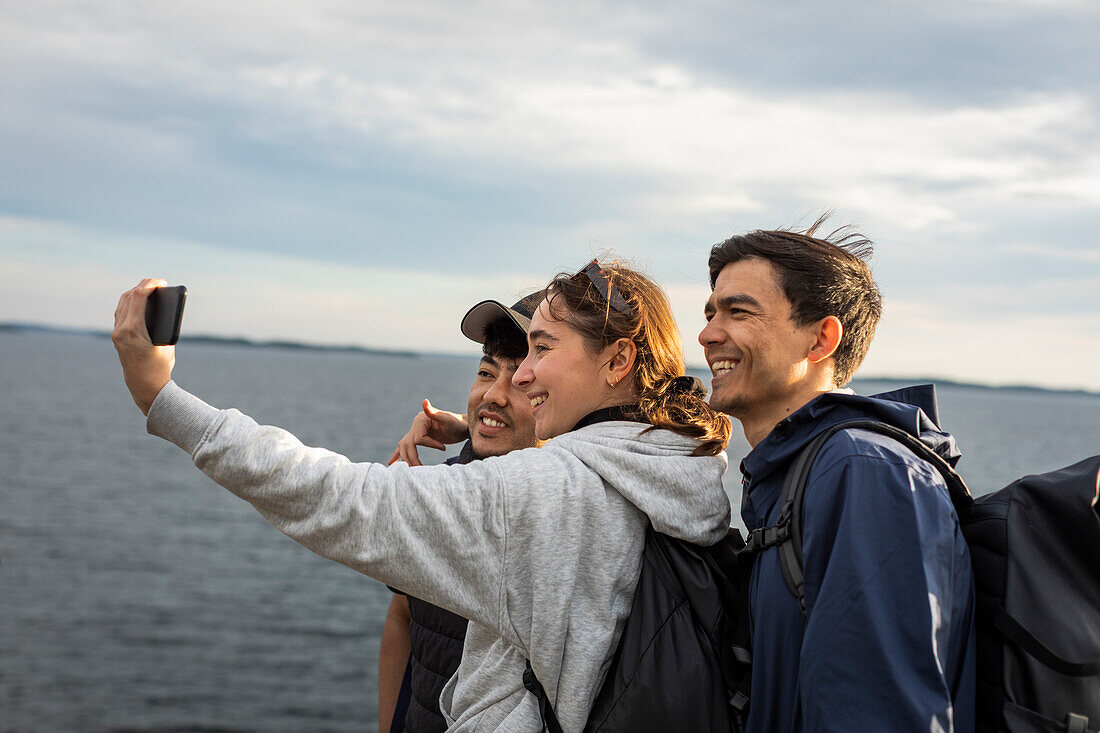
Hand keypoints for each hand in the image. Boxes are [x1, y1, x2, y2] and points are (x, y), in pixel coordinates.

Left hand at [113, 278, 175, 414]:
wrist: (145, 386)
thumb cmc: (159, 367)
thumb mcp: (167, 343)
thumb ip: (163, 325)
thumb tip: (162, 309)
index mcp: (133, 330)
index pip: (138, 297)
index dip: (150, 284)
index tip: (161, 282)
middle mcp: (121, 330)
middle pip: (128, 297)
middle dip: (142, 286)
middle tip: (157, 283)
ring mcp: (116, 333)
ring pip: (122, 303)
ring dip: (135, 293)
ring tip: (149, 290)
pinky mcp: (116, 336)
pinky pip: (121, 312)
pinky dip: (131, 303)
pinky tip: (140, 302)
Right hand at [387, 399, 468, 466]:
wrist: (463, 427)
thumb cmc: (457, 423)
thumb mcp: (447, 418)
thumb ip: (434, 412)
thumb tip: (424, 401)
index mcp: (420, 420)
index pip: (418, 438)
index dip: (430, 444)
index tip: (443, 448)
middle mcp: (416, 425)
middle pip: (407, 444)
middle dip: (413, 457)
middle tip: (421, 469)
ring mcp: (415, 432)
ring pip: (403, 447)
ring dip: (405, 459)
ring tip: (410, 470)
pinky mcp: (418, 439)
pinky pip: (405, 447)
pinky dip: (398, 455)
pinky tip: (392, 463)